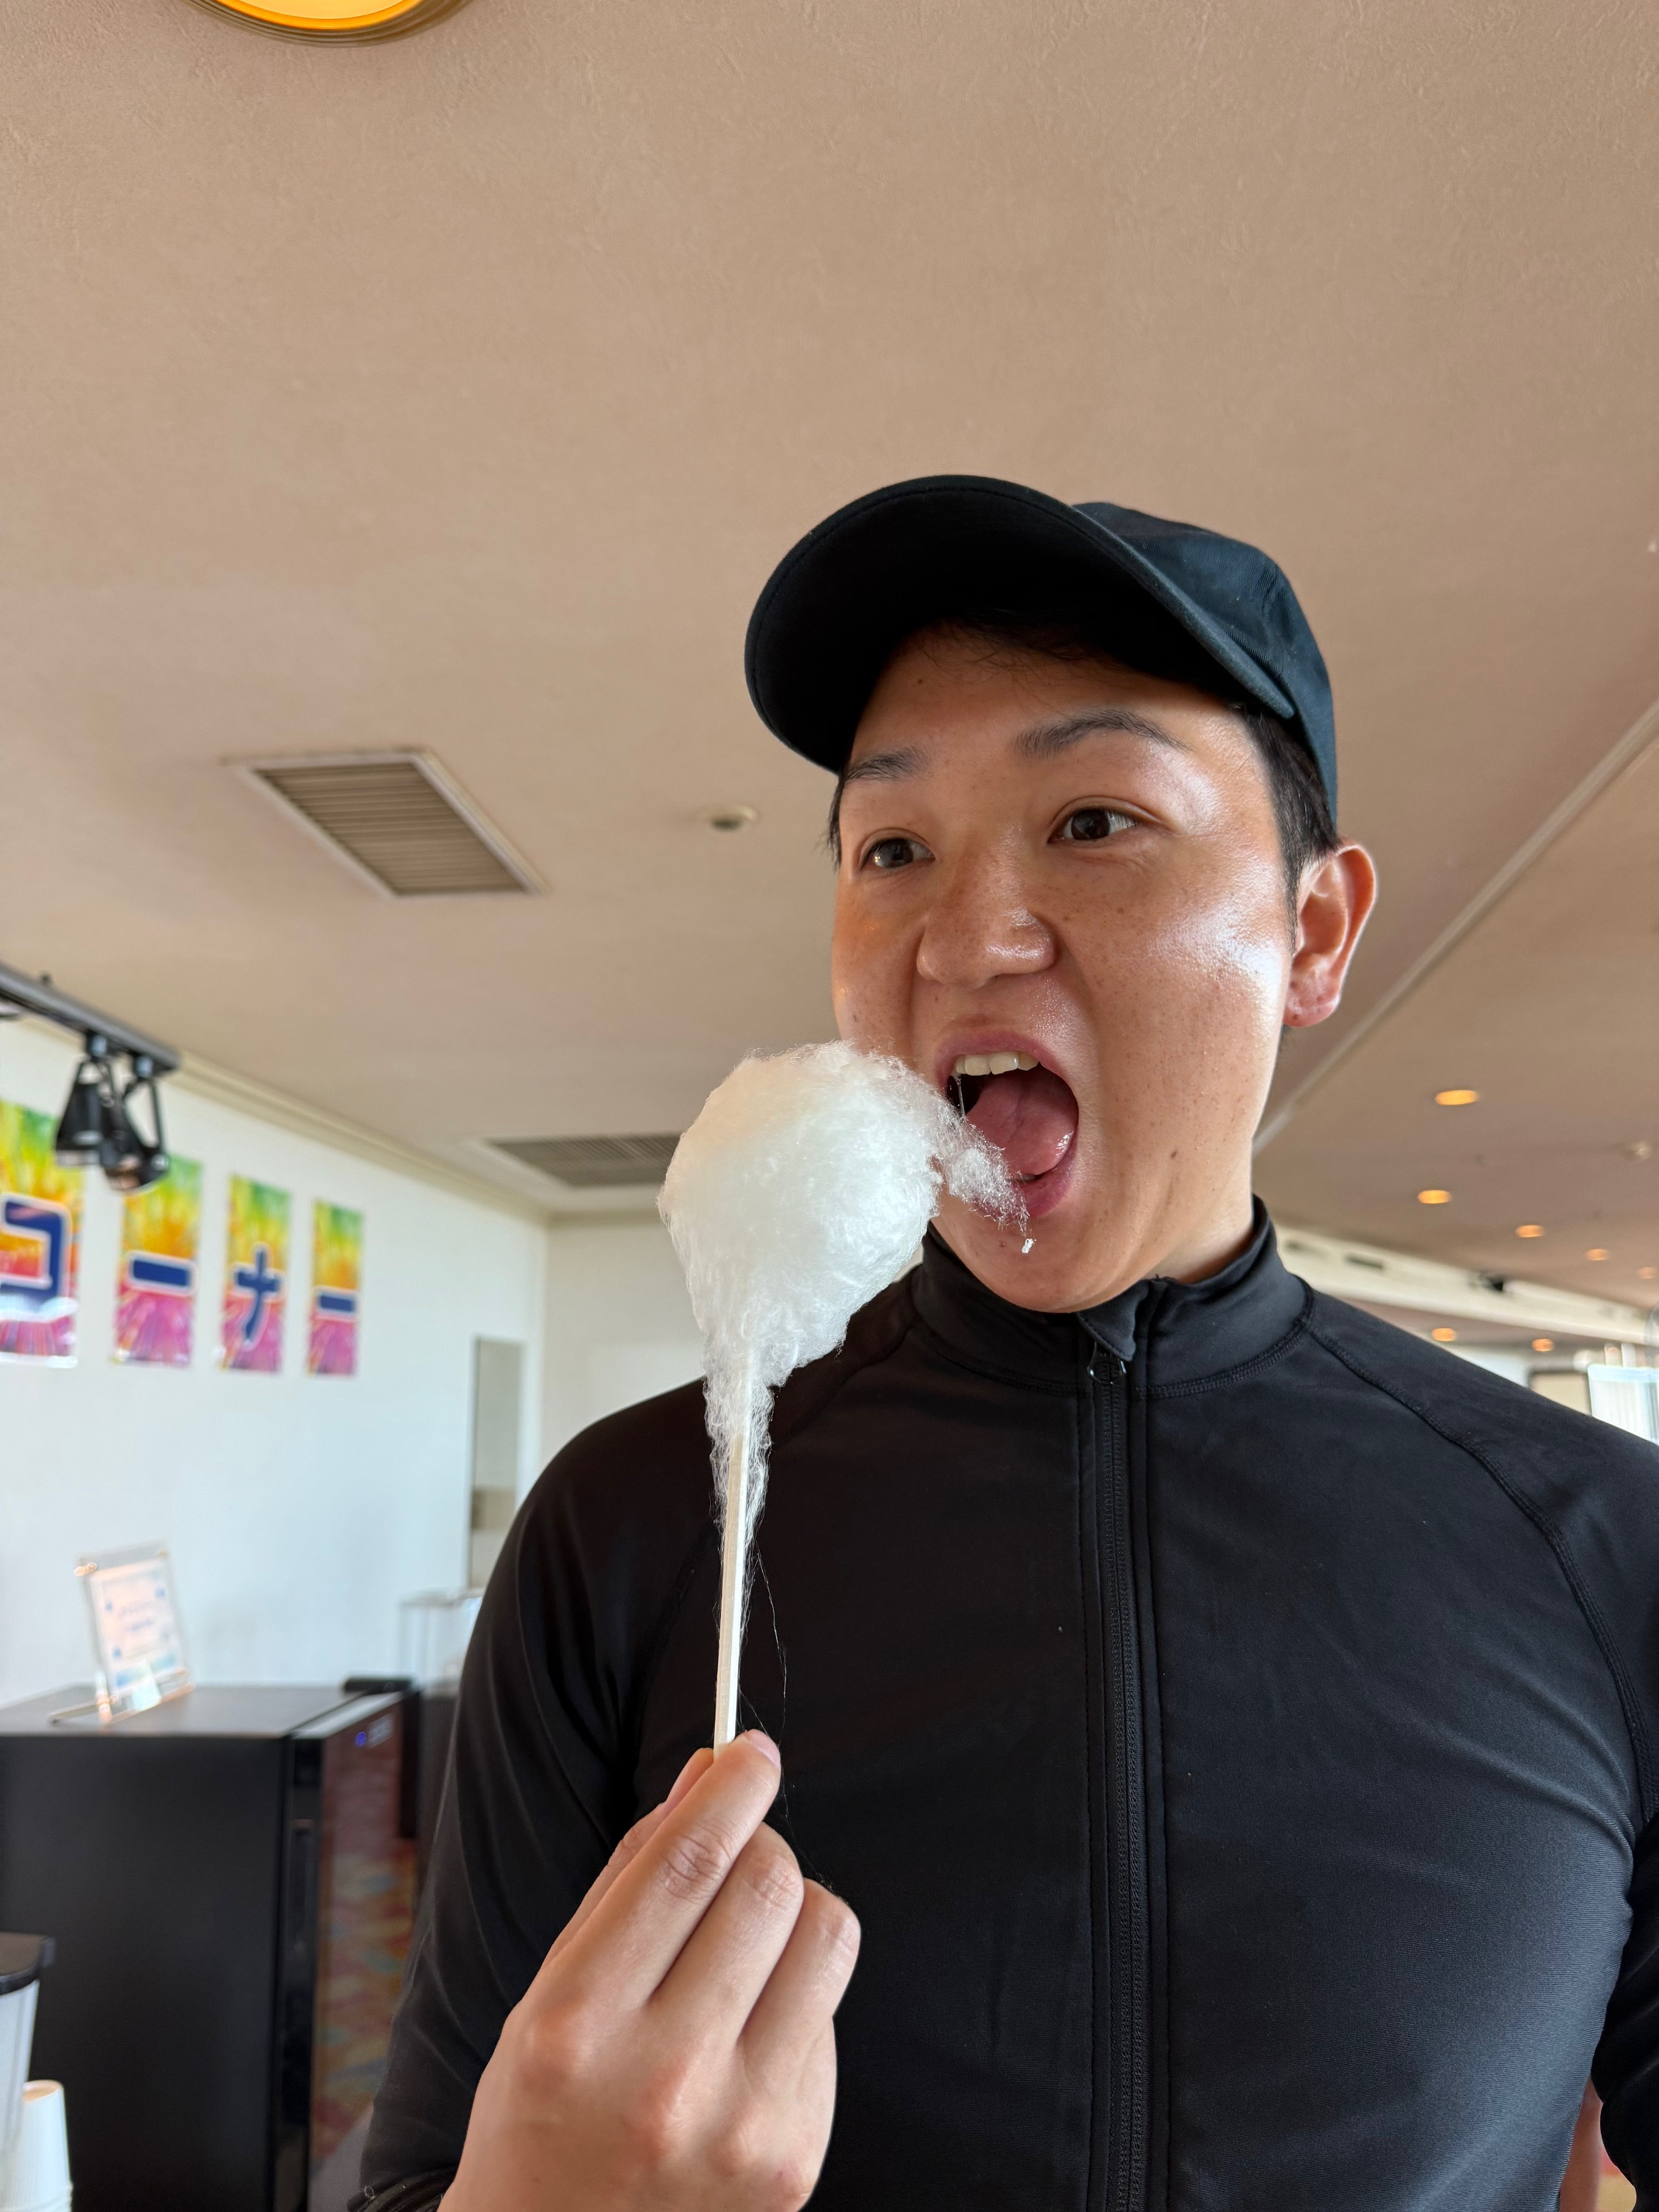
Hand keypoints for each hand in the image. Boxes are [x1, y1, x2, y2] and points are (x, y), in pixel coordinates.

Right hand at [443, 1733, 859, 2210]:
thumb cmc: (543, 2116)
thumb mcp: (547, 1992)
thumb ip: (628, 1877)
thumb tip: (706, 1777)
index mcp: (579, 2025)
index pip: (686, 1863)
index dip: (733, 1787)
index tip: (751, 1752)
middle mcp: (664, 2079)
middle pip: (767, 1886)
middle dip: (763, 1840)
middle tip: (741, 1849)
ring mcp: (741, 2127)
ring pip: (826, 1936)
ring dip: (796, 1907)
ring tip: (750, 1938)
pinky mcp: (797, 2158)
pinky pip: (830, 2017)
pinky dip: (797, 1994)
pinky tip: (746, 2027)